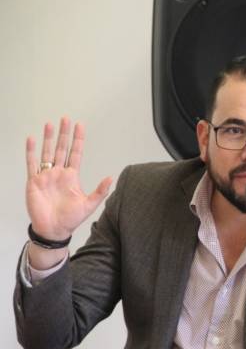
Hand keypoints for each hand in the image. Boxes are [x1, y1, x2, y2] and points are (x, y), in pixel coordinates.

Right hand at [26, 117, 111, 240]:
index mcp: (72, 176)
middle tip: (65, 118)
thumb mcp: (89, 204)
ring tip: (50, 124)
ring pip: (46, 152)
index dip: (78, 139)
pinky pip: (31, 163)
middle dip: (64, 134)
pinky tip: (32, 139)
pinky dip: (31, 151)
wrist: (53, 229)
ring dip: (48, 138)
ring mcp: (46, 176)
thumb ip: (100, 191)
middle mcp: (58, 173)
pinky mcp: (34, 181)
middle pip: (61, 148)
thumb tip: (111, 178)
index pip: (75, 153)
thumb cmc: (70, 219)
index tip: (80, 125)